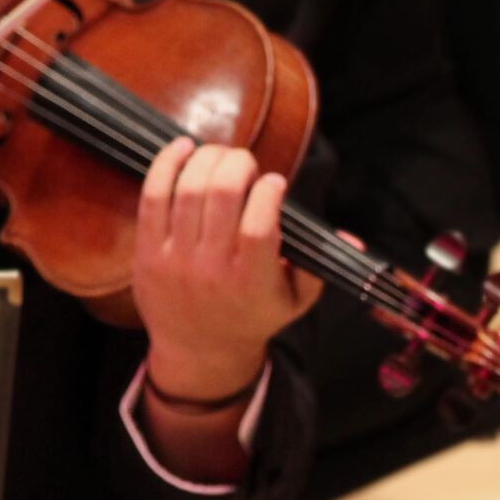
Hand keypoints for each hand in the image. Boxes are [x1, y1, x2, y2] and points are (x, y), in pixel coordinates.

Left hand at [132, 138, 322, 400]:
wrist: (199, 350)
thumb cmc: (253, 317)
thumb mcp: (296, 301)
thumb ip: (319, 265)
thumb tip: (352, 239)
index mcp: (253, 280)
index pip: (259, 224)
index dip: (269, 191)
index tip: (275, 182)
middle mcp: (212, 268)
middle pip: (222, 194)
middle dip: (238, 163)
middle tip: (246, 163)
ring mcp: (176, 259)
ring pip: (188, 190)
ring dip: (206, 159)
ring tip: (220, 155)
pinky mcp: (148, 252)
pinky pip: (152, 197)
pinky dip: (167, 165)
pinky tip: (183, 149)